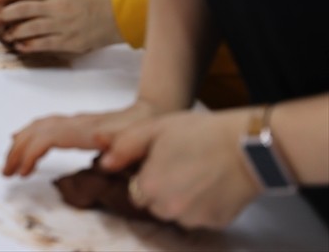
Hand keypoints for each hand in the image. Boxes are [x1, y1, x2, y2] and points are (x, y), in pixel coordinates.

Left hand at [0, 0, 120, 53]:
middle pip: (22, 8)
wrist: (117, 17)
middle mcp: (56, 7)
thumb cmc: (95, 0)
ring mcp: (61, 25)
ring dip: (14, 32)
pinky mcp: (68, 41)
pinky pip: (43, 44)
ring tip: (7, 35)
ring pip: (29, 27)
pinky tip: (21, 46)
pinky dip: (29, 45)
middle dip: (5, 14)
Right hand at [4, 100, 161, 177]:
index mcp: (86, 130)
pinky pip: (45, 126)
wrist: (153, 113)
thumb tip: (100, 156)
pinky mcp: (77, 125)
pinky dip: (29, 134)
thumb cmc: (145, 131)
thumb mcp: (138, 143)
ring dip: (21, 143)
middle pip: (37, 131)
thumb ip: (120, 149)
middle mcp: (76, 123)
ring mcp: (75, 122)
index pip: (48, 138)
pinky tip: (23, 140)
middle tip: (6, 173)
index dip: (30, 154)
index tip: (23, 174)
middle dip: (18, 150)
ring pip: (39, 126)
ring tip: (10, 162)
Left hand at [99, 109, 260, 228]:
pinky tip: (211, 184)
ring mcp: (194, 219)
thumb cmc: (199, 133)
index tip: (160, 162)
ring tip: (197, 173)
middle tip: (180, 166)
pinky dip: (203, 205)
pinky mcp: (216, 223)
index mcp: (150, 186)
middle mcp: (169, 209)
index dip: (147, 176)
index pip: (135, 191)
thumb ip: (123, 147)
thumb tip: (104, 164)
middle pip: (155, 205)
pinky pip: (200, 217)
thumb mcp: (154, 128)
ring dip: (181, 199)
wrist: (247, 145)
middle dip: (162, 189)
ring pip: (177, 213)